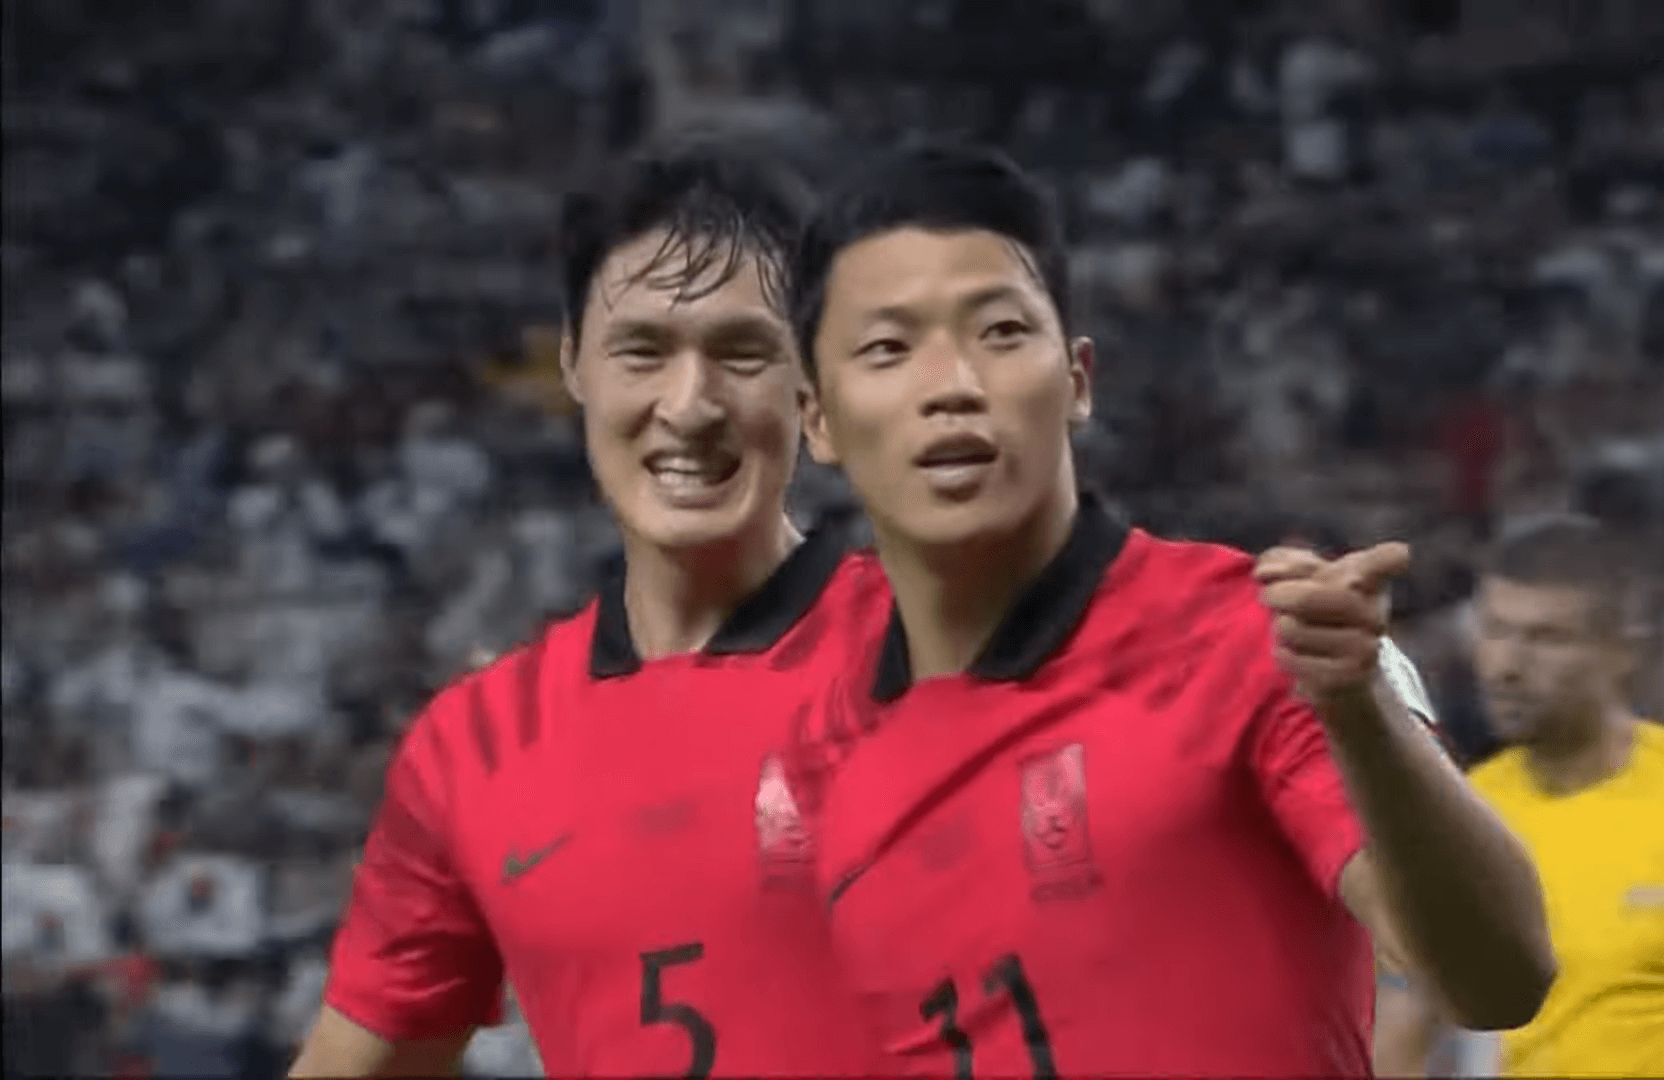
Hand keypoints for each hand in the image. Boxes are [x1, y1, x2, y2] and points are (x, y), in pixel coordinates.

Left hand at [1255, 542, 1410, 710]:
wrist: (1336, 670)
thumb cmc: (1314, 610)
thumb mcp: (1300, 577)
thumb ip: (1284, 563)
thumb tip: (1266, 573)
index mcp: (1367, 579)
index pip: (1388, 563)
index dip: (1390, 560)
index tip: (1403, 555)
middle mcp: (1373, 612)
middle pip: (1309, 597)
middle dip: (1279, 595)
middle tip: (1269, 596)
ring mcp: (1366, 647)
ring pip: (1293, 629)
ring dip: (1280, 628)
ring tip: (1291, 630)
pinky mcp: (1350, 677)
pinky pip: (1294, 660)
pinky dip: (1283, 655)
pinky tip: (1292, 653)